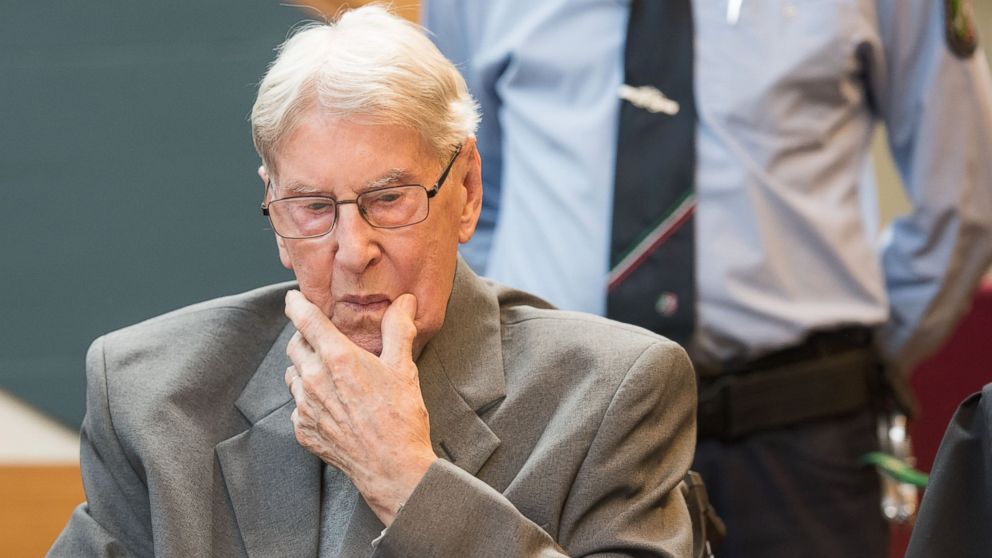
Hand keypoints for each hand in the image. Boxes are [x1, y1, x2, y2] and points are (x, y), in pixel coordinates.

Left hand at [284, 290, 436, 524]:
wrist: (393, 468)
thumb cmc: (401, 418)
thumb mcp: (403, 368)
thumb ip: (398, 329)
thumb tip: (403, 302)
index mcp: (338, 358)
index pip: (305, 320)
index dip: (296, 304)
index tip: (293, 298)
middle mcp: (314, 379)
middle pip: (295, 345)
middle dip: (305, 338)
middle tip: (323, 339)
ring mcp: (305, 407)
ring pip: (293, 375)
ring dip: (305, 369)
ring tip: (329, 374)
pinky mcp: (303, 430)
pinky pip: (297, 405)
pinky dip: (308, 400)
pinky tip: (331, 405)